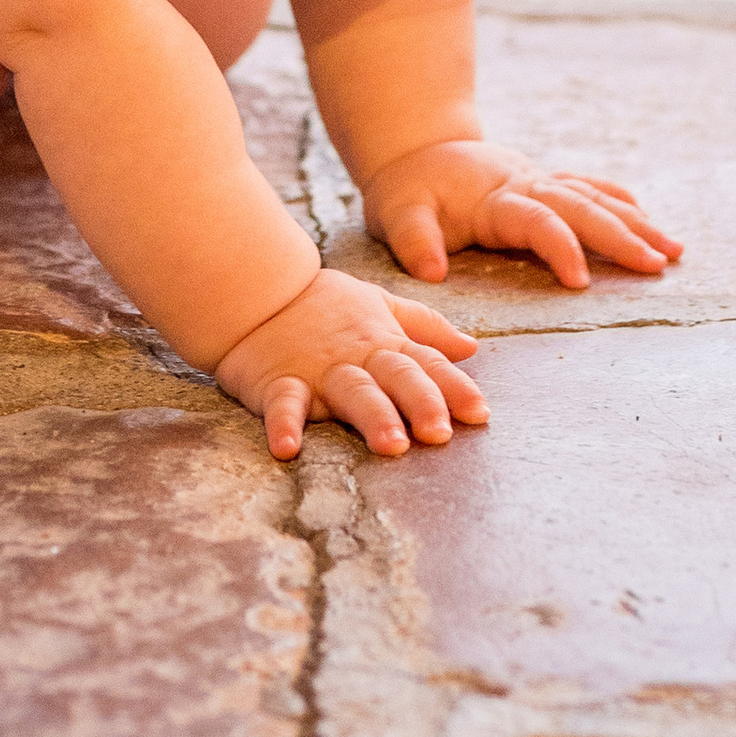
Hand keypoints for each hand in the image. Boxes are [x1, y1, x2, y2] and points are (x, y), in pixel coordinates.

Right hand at [214, 265, 487, 463]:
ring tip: (391, 445)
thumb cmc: (322, 303)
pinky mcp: (278, 382)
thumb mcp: (378, 305)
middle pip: (396, 377)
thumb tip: (471, 347)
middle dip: (420, 402)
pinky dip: (284, 424)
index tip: (480, 414)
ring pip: (351, 391)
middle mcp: (357, 358)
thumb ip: (425, 327)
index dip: (454, 389)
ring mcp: (318, 370)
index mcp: (383, 342)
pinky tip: (287, 448)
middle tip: (439, 433)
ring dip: (371, 415)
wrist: (255, 289)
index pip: (427, 364)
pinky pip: (283, 403)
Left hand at [366, 138, 682, 291]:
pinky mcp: (545, 183)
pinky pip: (590, 189)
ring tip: (673, 251)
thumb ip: (413, 239)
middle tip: (658, 264)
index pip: (537, 221)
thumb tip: (431, 271)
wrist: (415, 149)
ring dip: (634, 222)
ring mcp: (539, 180)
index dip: (560, 247)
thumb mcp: (395, 213)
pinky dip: (621, 203)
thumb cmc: (406, 191)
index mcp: (494, 197)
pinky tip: (650, 223)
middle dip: (620, 236)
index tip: (582, 283)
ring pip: (595, 197)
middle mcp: (526, 184)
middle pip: (581, 207)